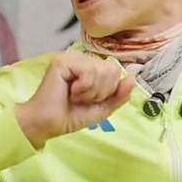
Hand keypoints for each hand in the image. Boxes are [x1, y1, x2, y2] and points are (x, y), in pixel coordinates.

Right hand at [15, 52, 134, 147]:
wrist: (48, 124)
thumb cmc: (71, 115)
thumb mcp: (103, 107)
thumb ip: (120, 94)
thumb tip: (132, 78)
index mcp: (92, 66)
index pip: (116, 71)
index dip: (109, 90)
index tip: (92, 99)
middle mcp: (83, 58)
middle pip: (112, 69)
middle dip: (101, 91)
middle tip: (82, 98)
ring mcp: (72, 57)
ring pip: (102, 70)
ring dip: (91, 91)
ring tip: (75, 96)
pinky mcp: (63, 60)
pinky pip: (89, 71)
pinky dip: (83, 88)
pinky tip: (70, 91)